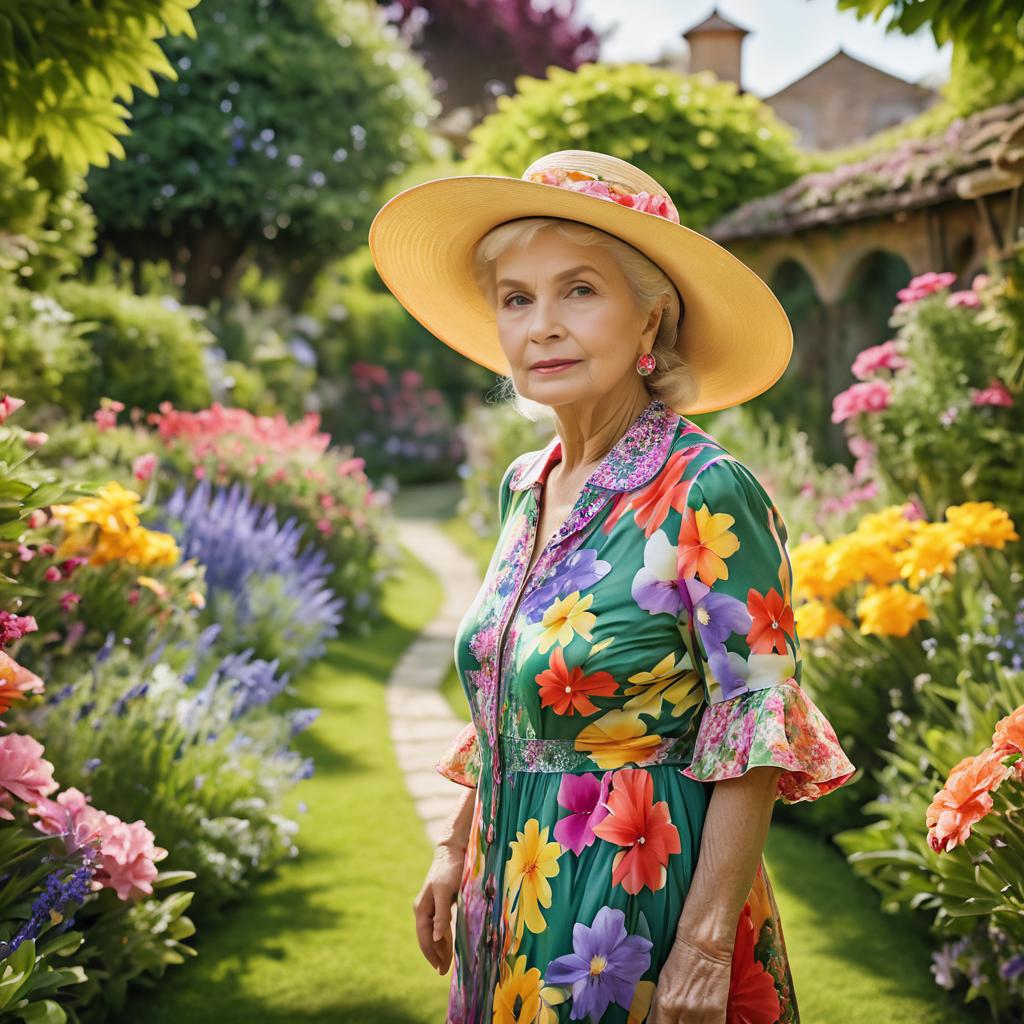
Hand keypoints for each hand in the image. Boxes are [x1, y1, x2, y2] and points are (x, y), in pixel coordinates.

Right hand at [412, 840, 465, 974]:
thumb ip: (440, 914)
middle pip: (427, 937)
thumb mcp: (445, 891)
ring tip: (447, 963)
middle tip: (443, 971)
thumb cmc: (449, 869)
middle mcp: (424, 909)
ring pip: (434, 933)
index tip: (439, 968)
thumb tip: (434, 938)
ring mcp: (432, 906)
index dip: (430, 953)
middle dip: (435, 954)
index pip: (423, 937)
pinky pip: (440, 925)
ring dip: (440, 947)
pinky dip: (444, 936)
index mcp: (421, 908)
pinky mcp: (441, 903)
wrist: (454, 851)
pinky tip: (449, 944)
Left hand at [648, 933, 732, 1023]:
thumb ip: (660, 1008)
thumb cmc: (681, 959)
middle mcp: (680, 1013)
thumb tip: (658, 1023)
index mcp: (663, 1004)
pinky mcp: (717, 1013)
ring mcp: (699, 1015)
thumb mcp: (663, 984)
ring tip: (688, 1018)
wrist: (705, 943)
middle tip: (677, 1019)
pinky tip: (702, 1020)